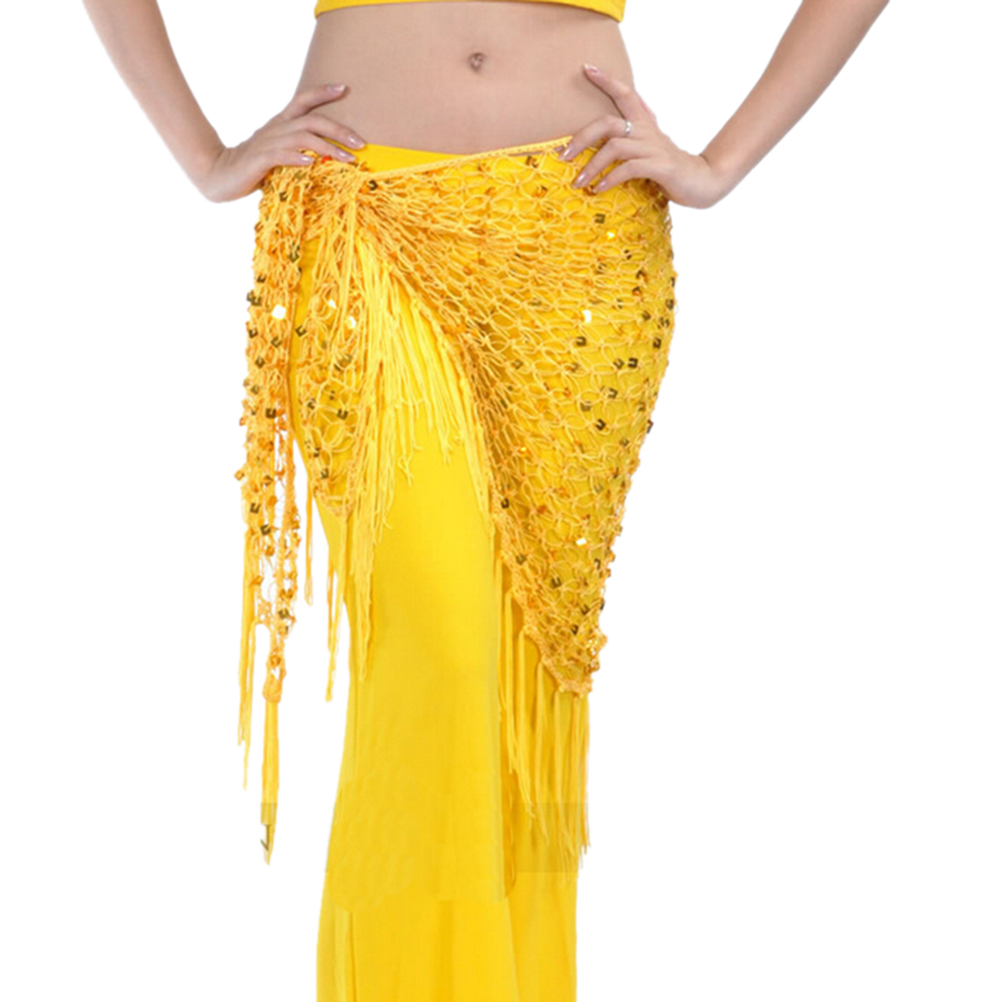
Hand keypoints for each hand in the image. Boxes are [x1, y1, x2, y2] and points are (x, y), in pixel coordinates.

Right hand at [194, 83, 366, 202]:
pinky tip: (312, 164)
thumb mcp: (279, 155)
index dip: (322, 92)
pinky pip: (281, 155)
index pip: (303, 100)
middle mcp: (276, 129)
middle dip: (338, 129)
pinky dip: (298, 158)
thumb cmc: (254, 168)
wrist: (219, 174)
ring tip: (347, 159)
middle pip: (311, 120)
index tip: (345, 88)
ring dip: (327, 147)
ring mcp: (268, 143)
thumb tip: (326, 160)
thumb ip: (298, 152)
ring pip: (302, 138)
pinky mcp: (260, 160)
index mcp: (281, 124)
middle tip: (360, 142)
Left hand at [559, 64, 732, 209]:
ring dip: (591, 166)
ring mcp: (653, 148)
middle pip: (607, 123)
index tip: (587, 68)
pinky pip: (628, 169)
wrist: (702, 182)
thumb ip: (630, 144)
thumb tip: (601, 148)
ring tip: (579, 182)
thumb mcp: (649, 150)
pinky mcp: (659, 167)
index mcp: (645, 124)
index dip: (606, 80)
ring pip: (614, 147)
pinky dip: (609, 180)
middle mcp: (647, 131)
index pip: (625, 94)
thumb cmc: (669, 170)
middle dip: (581, 137)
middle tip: (563, 155)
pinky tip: (598, 190)